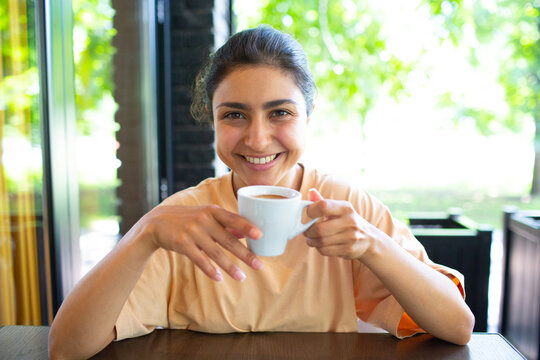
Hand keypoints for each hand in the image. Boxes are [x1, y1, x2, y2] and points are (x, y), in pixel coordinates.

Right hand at [143, 204, 262, 280]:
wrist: (157, 222)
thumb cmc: (188, 219)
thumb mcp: (206, 215)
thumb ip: (225, 223)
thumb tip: (247, 232)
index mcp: (212, 210)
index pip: (233, 218)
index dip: (247, 227)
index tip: (260, 235)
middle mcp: (203, 220)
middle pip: (228, 240)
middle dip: (245, 254)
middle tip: (259, 265)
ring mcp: (192, 231)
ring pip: (216, 253)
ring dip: (230, 267)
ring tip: (242, 277)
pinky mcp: (182, 243)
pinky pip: (199, 259)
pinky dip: (210, 270)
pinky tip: (219, 278)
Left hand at [304, 189, 385, 259]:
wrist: (369, 239)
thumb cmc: (348, 222)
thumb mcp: (339, 209)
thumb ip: (323, 202)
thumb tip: (310, 192)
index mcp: (345, 208)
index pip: (323, 206)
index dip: (310, 210)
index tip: (307, 214)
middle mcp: (349, 221)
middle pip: (319, 228)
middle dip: (308, 231)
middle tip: (305, 231)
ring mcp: (350, 237)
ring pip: (321, 241)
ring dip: (311, 241)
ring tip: (311, 238)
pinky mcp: (349, 250)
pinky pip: (325, 251)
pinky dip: (318, 248)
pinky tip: (320, 244)